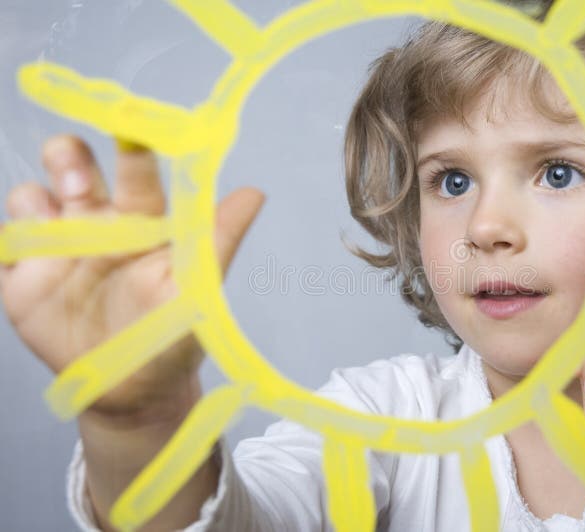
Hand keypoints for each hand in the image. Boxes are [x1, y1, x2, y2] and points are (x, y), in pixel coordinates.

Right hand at [1, 135, 264, 421]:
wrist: (134, 390)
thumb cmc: (172, 332)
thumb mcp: (198, 288)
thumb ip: (220, 238)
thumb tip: (256, 192)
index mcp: (141, 218)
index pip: (134, 168)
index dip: (132, 141)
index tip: (130, 126)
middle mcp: (96, 222)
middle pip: (71, 166)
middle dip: (66, 157)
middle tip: (78, 182)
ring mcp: (57, 248)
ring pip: (30, 198)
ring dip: (34, 200)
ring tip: (52, 223)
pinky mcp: (24, 279)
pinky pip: (4, 245)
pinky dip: (7, 242)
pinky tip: (24, 258)